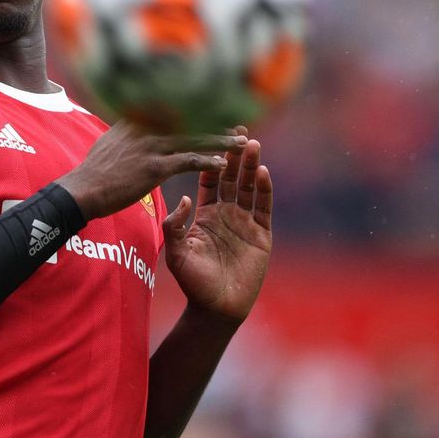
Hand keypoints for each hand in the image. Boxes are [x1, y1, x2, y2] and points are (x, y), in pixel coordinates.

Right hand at [56, 120, 247, 220]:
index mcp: (137, 120)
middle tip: (239, 125)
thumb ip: (127, 130)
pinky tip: (222, 164)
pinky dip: (207, 162)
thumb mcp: (110, 141)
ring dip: (221, 141)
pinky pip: (188, 162)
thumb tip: (132, 124)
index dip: (200, 110)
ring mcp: (151, 146)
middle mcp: (146, 128)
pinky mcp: (154, 168)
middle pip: (190, 121)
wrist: (83, 189)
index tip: (219, 110)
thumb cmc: (95, 171)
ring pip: (195, 139)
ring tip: (241, 143)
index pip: (175, 110)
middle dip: (217, 123)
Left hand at [162, 127, 271, 324]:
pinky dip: (264, 190)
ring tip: (252, 145)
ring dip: (251, 166)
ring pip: (249, 188)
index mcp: (205, 214)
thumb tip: (183, 198)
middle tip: (236, 129)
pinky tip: (263, 173)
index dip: (210, 158)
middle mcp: (227, 214)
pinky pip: (263, 207)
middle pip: (232, 178)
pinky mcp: (262, 234)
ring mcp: (245, 223)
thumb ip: (174, 226)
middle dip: (233, 155)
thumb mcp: (176, 253)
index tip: (209, 137)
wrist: (217, 308)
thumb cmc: (193, 283)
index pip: (209, 180)